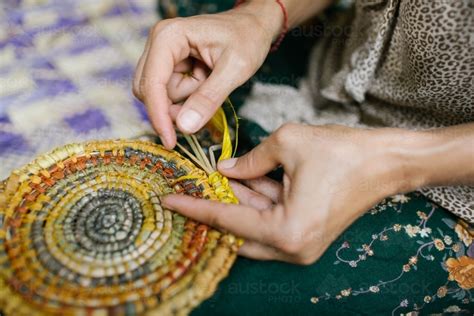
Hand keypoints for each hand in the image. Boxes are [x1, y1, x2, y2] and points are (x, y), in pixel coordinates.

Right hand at [133, 2, 282, 147]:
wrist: (254, 26)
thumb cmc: (248, 38)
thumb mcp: (235, 69)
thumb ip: (209, 98)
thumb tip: (184, 126)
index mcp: (169, 36)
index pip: (152, 83)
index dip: (158, 115)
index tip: (170, 141)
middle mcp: (159, 42)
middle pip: (148, 91)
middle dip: (175, 106)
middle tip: (205, 105)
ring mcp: (162, 53)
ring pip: (160, 94)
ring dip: (186, 99)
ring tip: (211, 80)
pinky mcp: (168, 63)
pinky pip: (170, 92)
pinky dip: (188, 96)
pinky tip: (206, 81)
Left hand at [162, 123, 413, 263]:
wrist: (388, 161)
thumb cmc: (343, 152)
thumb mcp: (287, 144)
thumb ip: (250, 160)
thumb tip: (226, 169)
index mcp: (286, 232)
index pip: (228, 220)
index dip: (195, 207)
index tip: (169, 201)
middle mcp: (293, 248)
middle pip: (238, 230)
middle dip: (213, 206)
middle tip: (187, 189)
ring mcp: (302, 244)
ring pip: (254, 224)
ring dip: (235, 201)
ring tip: (212, 177)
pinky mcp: (308, 233)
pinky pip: (271, 219)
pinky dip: (256, 200)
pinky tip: (239, 178)